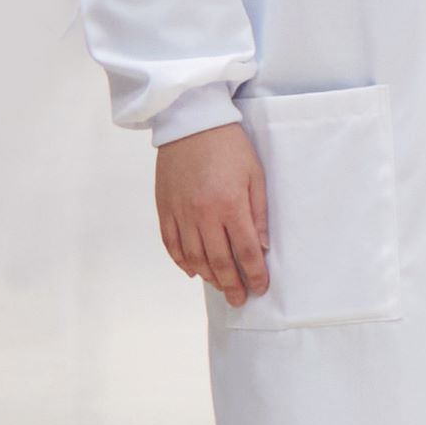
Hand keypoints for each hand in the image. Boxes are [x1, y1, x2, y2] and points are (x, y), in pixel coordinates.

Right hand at [156, 121, 271, 307]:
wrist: (191, 124)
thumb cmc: (229, 147)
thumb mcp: (255, 176)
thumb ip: (258, 213)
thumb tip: (261, 247)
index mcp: (228, 206)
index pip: (244, 252)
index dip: (254, 274)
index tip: (260, 288)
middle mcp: (202, 215)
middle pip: (218, 260)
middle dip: (231, 284)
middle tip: (239, 300)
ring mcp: (179, 213)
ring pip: (192, 256)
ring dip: (208, 275)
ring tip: (221, 287)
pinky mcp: (164, 208)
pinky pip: (170, 243)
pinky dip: (181, 261)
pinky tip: (192, 270)